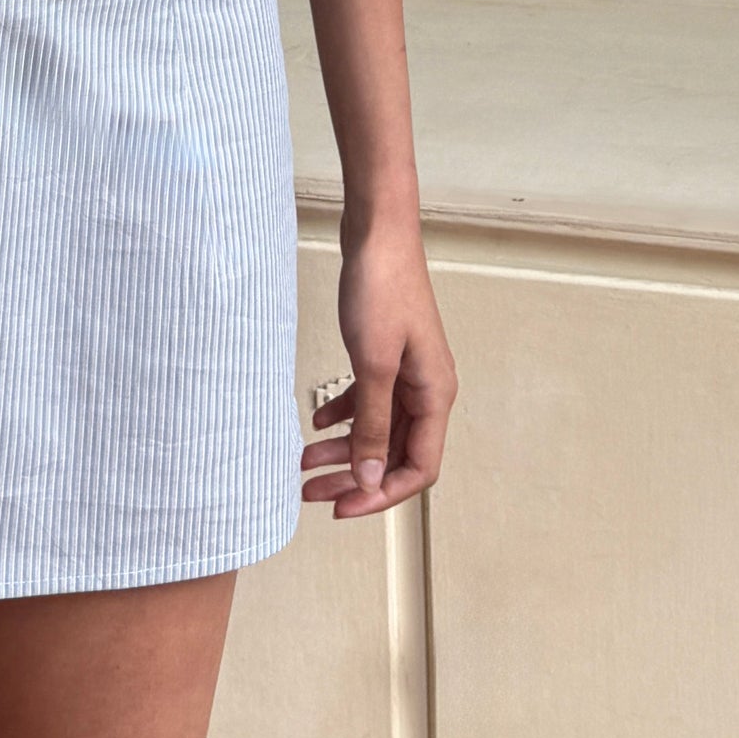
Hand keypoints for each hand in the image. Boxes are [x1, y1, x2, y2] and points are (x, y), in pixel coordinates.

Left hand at [301, 218, 455, 517]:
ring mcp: (407, 370)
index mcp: (435, 395)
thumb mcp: (373, 363)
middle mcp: (426, 388)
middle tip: (311, 490)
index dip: (380, 494)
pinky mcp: (387, 352)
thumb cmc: (381, 289)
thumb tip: (370, 478)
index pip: (418, 468)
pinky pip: (368, 399)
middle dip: (354, 476)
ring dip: (344, 448)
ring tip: (303, 461)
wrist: (377, 231)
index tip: (340, 506)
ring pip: (378, 427)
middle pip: (394, 452)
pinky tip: (316, 422)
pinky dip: (343, 414)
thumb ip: (372, 424)